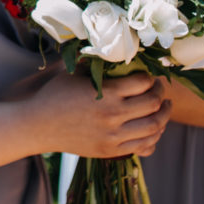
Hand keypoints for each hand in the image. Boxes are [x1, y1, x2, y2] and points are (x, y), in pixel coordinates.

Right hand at [33, 71, 169, 158]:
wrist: (38, 126)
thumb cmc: (54, 95)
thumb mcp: (74, 74)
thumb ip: (95, 66)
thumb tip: (113, 54)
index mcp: (106, 93)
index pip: (143, 82)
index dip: (150, 78)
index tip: (150, 76)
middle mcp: (114, 115)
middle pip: (153, 104)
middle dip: (161, 94)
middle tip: (160, 89)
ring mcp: (114, 135)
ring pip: (154, 127)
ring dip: (164, 116)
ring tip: (164, 108)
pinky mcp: (112, 150)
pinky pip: (144, 145)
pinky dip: (154, 137)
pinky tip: (154, 128)